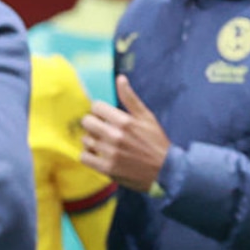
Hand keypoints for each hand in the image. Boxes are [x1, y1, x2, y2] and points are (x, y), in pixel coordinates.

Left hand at [79, 74, 172, 191]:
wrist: (165, 170)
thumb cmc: (156, 142)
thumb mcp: (146, 117)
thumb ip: (130, 98)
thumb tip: (120, 78)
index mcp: (125, 121)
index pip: (96, 107)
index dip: (99, 111)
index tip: (105, 116)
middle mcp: (115, 136)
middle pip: (87, 121)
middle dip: (93, 124)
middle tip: (102, 129)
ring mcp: (109, 152)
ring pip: (85, 139)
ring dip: (91, 140)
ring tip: (103, 143)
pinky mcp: (106, 167)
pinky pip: (84, 156)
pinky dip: (88, 155)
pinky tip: (97, 154)